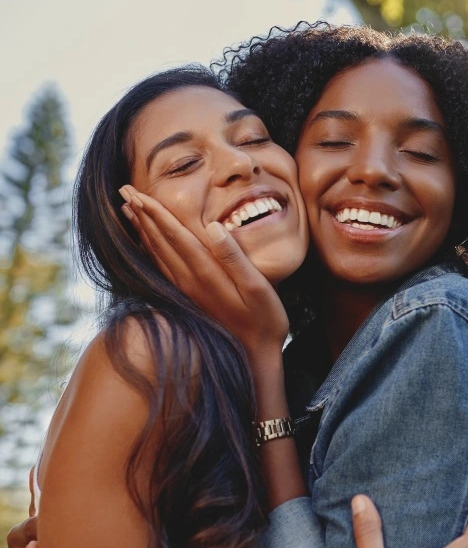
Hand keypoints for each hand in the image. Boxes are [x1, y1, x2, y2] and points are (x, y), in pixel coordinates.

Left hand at [119, 185, 288, 361]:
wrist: (255, 358)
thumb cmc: (264, 320)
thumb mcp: (258, 287)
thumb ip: (235, 257)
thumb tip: (214, 227)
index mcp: (207, 273)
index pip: (176, 235)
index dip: (157, 213)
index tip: (138, 192)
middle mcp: (191, 282)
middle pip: (161, 242)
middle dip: (142, 215)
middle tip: (124, 190)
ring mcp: (187, 292)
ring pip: (157, 255)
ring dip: (142, 230)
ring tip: (127, 210)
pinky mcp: (189, 300)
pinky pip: (162, 270)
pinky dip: (150, 251)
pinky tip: (145, 243)